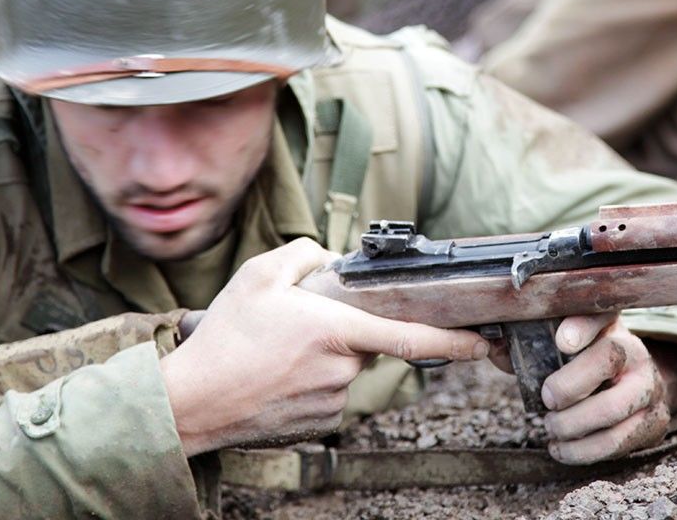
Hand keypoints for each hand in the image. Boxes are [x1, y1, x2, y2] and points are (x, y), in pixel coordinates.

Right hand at [159, 238, 489, 455]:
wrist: (192, 402)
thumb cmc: (225, 338)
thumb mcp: (259, 274)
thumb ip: (304, 253)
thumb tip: (327, 258)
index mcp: (337, 332)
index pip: (411, 338)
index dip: (455, 342)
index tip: (483, 342)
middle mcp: (342, 370)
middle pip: (363, 343)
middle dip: (341, 330)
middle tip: (294, 326)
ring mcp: (332, 401)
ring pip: (343, 368)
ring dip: (321, 356)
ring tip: (274, 353)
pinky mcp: (318, 424)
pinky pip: (326, 392)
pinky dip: (309, 380)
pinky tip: (275, 375)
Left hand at [541, 314, 671, 464]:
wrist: (629, 386)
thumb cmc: (581, 363)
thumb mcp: (558, 345)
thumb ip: (527, 342)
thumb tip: (492, 347)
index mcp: (609, 324)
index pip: (598, 313)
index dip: (581, 326)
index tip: (561, 341)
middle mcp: (635, 350)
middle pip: (609, 358)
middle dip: (570, 384)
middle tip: (546, 400)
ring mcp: (650, 386)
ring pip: (614, 408)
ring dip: (573, 424)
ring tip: (550, 427)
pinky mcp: (654, 420)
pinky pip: (618, 441)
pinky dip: (583, 450)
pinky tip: (561, 448)